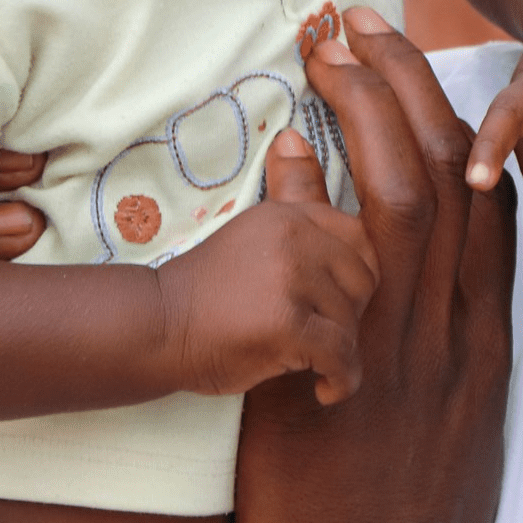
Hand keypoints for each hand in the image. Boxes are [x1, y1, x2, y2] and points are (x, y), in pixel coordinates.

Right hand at [153, 137, 378, 403]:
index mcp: (290, 215)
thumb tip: (294, 135)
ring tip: (308, 362)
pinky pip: (341, 356)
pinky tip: (322, 388)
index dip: (353, 277)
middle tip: (317, 336)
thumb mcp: (252, 232)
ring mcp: (290, 278)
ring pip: (353, 322)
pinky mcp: (287, 323)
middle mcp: (295, 238)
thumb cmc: (208, 290)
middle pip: (364, 281)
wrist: (158, 327)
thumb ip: (289, 195)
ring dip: (338, 352)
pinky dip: (340, 380)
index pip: (359, 239)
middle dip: (348, 316)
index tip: (328, 303)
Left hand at [234, 8, 515, 522]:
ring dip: (369, 109)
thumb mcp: (438, 401)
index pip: (486, 196)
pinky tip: (294, 143)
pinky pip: (347, 256)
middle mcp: (458, 324)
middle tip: (363, 19)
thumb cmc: (400, 496)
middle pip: (453, 173)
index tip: (414, 62)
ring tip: (330, 49)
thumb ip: (422, 318)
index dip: (455, 118)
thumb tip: (386, 242)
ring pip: (409, 197)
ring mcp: (406, 341)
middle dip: (410, 83)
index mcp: (482, 330)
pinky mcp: (351, 363)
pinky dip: (322, 192)